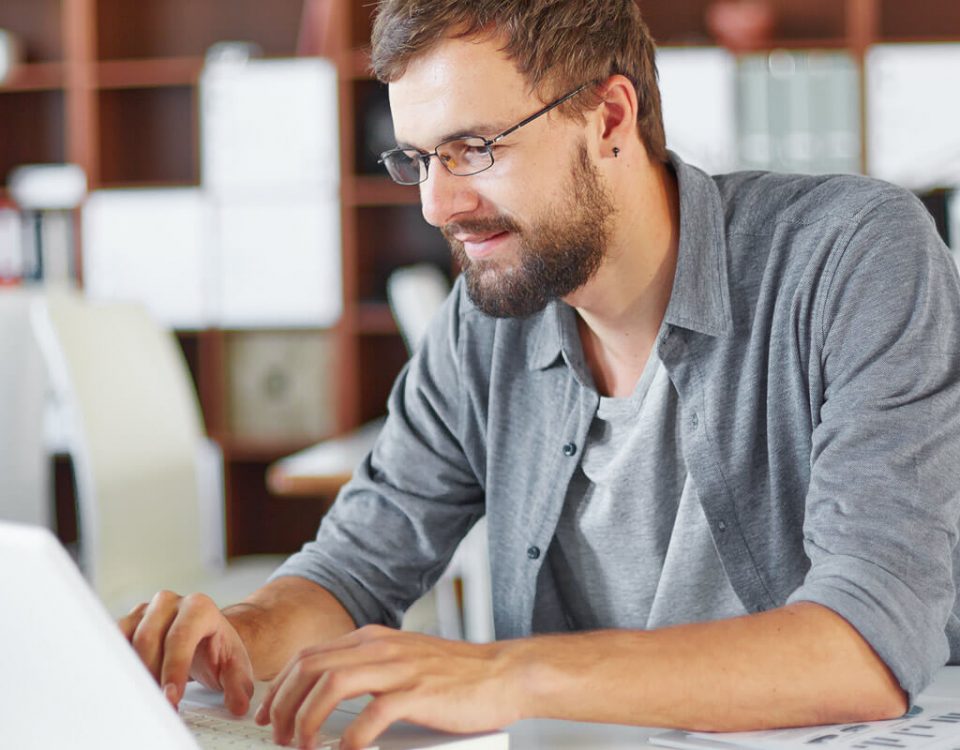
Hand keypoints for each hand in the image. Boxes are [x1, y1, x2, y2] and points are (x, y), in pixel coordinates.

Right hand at [119, 590, 254, 715]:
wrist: (206, 640)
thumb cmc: (218, 651)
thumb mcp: (235, 667)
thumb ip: (238, 685)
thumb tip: (238, 705)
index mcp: (199, 607)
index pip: (181, 636)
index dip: (174, 668)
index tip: (172, 696)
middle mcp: (170, 603)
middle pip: (149, 638)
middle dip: (151, 676)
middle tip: (156, 704)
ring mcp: (146, 611)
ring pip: (127, 639)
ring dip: (131, 671)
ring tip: (142, 696)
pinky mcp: (127, 623)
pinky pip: (112, 641)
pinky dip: (116, 664)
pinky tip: (126, 684)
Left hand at [254, 625, 522, 749]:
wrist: (504, 673)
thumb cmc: (457, 675)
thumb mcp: (405, 661)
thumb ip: (370, 670)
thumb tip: (329, 695)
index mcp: (373, 639)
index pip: (310, 656)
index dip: (281, 686)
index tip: (269, 713)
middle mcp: (381, 647)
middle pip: (311, 667)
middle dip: (284, 704)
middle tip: (278, 735)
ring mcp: (399, 668)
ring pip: (331, 685)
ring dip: (307, 719)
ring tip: (302, 746)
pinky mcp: (418, 693)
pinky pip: (372, 714)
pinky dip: (350, 738)